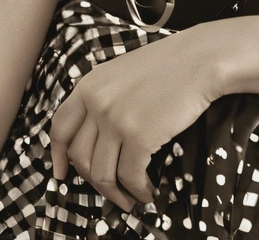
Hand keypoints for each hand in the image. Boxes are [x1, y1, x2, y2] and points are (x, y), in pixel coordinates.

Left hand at [49, 27, 217, 213]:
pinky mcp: (139, 136)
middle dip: (94, 181)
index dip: (58, 155)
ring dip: (116, 193)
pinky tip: (148, 191)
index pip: (61, 127)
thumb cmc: (167, 66)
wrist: (199, 59)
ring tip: (130, 198)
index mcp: (89, 84)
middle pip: (80, 157)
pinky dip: (138, 191)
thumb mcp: (121, 74)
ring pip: (102, 173)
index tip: (62, 173)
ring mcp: (116, 119)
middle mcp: (97, 102)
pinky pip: (130, 177)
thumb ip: (102, 98)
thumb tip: (94, 139)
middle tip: (110, 190)